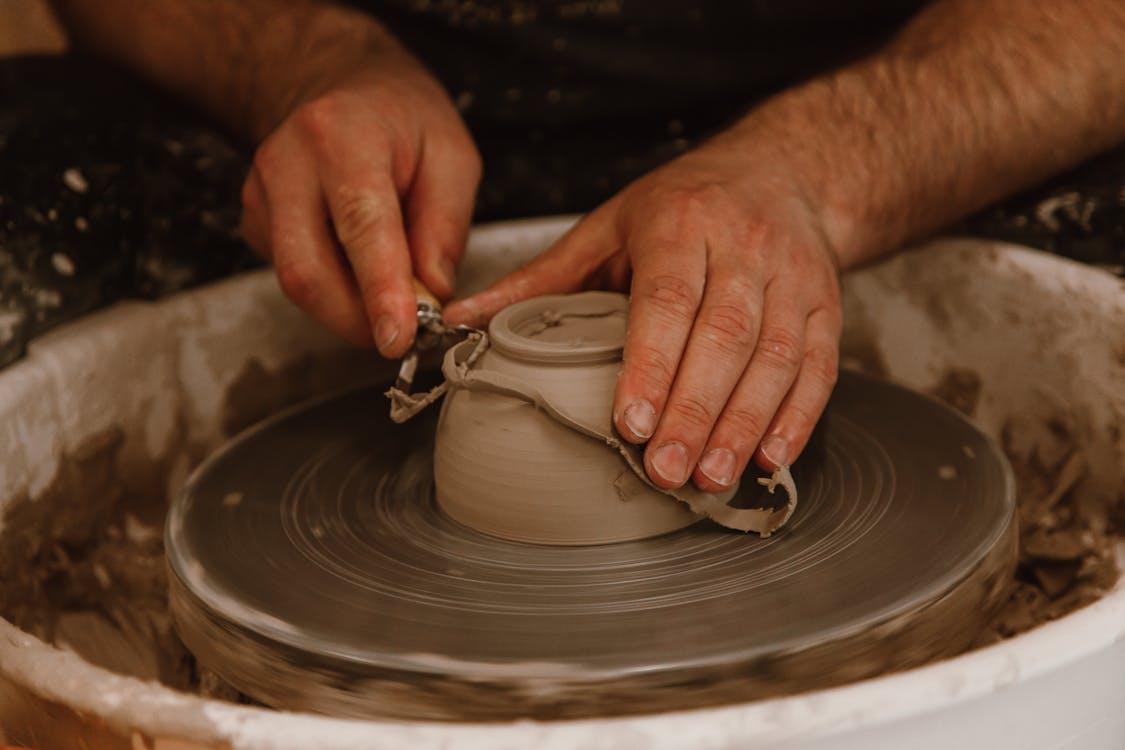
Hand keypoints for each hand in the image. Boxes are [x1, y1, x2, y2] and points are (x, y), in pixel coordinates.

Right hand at [240, 50, 480, 356]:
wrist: (343, 89)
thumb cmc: (402, 119)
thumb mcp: (452, 156)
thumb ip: (446, 227)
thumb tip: (432, 294)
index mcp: (342, 136)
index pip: (360, 226)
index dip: (379, 292)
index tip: (398, 339)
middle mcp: (288, 163)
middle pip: (309, 271)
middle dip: (358, 320)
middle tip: (403, 334)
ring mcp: (261, 193)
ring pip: (297, 282)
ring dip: (348, 309)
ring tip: (390, 295)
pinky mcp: (255, 221)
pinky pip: (293, 276)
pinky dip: (333, 291)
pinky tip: (360, 271)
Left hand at [444, 136, 841, 490]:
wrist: (782, 171)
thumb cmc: (684, 204)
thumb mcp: (607, 226)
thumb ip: (541, 279)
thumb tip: (463, 320)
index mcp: (680, 223)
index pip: (666, 300)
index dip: (651, 365)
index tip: (630, 422)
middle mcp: (743, 246)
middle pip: (724, 335)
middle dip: (695, 410)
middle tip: (666, 469)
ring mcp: (792, 276)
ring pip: (776, 356)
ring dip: (744, 424)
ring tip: (712, 476)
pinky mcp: (826, 303)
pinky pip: (819, 365)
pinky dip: (797, 417)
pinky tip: (769, 457)